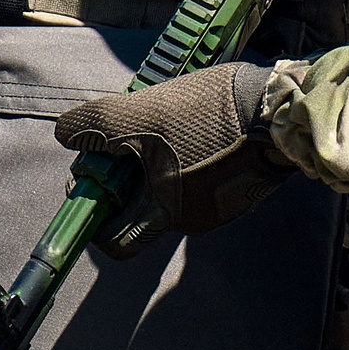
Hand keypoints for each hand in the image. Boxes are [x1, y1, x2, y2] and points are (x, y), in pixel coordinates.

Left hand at [55, 63, 285, 234]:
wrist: (283, 107)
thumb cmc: (212, 115)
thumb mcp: (144, 112)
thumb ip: (99, 125)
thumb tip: (64, 134)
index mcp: (167, 213)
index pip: (115, 241)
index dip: (92, 215)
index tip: (88, 177)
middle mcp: (193, 219)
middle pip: (140, 206)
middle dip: (126, 175)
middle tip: (126, 138)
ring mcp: (220, 203)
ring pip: (171, 188)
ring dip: (157, 161)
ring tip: (164, 121)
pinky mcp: (240, 183)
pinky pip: (199, 176)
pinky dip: (187, 156)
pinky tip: (195, 124)